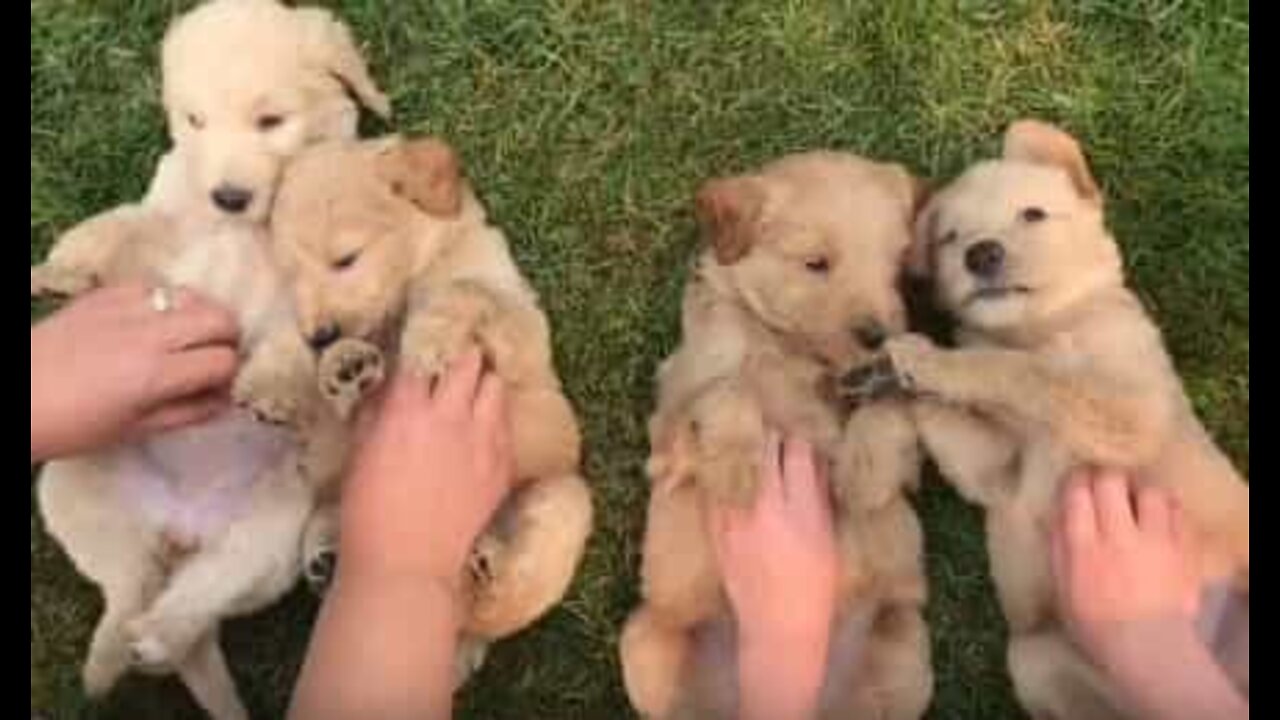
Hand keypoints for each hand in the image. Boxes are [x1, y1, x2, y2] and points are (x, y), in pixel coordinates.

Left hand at [30, 283, 238, 461]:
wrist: (13, 396)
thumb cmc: (73, 426)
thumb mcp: (134, 430)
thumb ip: (187, 413)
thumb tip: (226, 399)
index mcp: (155, 374)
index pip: (223, 361)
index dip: (230, 374)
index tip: (222, 385)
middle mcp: (148, 333)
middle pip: (219, 317)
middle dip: (228, 338)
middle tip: (215, 355)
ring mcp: (126, 307)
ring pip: (192, 295)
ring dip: (201, 316)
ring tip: (188, 335)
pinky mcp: (105, 293)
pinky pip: (155, 286)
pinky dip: (166, 302)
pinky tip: (154, 320)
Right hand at [338, 348, 513, 591]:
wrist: (407, 565)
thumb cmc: (367, 514)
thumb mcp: (358, 455)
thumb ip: (375, 415)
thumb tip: (387, 390)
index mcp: (406, 410)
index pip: (420, 356)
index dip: (420, 348)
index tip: (421, 347)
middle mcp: (449, 416)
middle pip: (467, 361)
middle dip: (460, 357)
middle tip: (454, 364)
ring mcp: (481, 439)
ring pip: (495, 386)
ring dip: (483, 384)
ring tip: (474, 392)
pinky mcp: (501, 465)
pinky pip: (507, 425)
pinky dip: (495, 420)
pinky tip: (483, 430)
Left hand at [711, 433, 837, 719]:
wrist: (778, 628)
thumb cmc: (815, 587)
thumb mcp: (828, 537)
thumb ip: (820, 494)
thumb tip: (817, 456)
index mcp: (801, 509)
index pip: (799, 450)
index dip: (800, 424)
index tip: (801, 406)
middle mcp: (765, 508)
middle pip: (764, 447)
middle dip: (769, 421)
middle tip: (769, 397)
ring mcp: (735, 517)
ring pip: (735, 460)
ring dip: (742, 437)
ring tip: (742, 409)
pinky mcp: (715, 529)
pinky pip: (715, 485)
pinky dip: (721, 466)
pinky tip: (721, 450)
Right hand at [1051, 469, 1201, 674]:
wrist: (1147, 648)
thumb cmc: (1095, 623)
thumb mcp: (1062, 587)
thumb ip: (1059, 547)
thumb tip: (1057, 512)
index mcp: (1083, 545)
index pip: (1076, 491)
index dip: (1075, 480)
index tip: (1076, 485)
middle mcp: (1118, 535)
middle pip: (1111, 480)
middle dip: (1105, 479)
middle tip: (1105, 489)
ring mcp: (1155, 539)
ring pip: (1148, 490)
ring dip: (1139, 492)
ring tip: (1137, 502)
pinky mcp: (1183, 547)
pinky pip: (1178, 510)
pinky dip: (1167, 507)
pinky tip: (1160, 516)